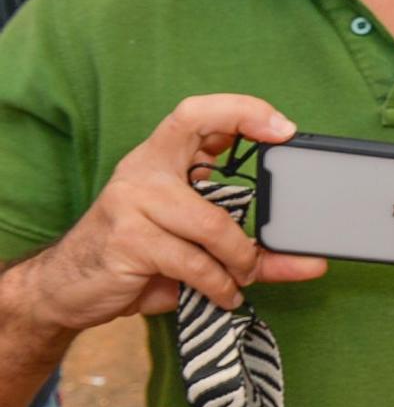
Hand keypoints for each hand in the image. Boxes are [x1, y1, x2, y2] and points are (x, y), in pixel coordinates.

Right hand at [12, 95, 326, 330]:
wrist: (67, 286)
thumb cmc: (139, 255)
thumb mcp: (194, 243)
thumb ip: (251, 246)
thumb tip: (314, 262)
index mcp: (160, 158)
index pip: (196, 113)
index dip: (241, 111)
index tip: (283, 129)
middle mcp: (142, 170)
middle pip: (201, 147)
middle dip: (249, 181)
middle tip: (277, 230)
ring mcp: (131, 203)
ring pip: (212, 224)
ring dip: (241, 260)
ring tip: (243, 277)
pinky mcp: (127, 241)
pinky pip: (193, 262)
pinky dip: (219, 284)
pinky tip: (224, 295)